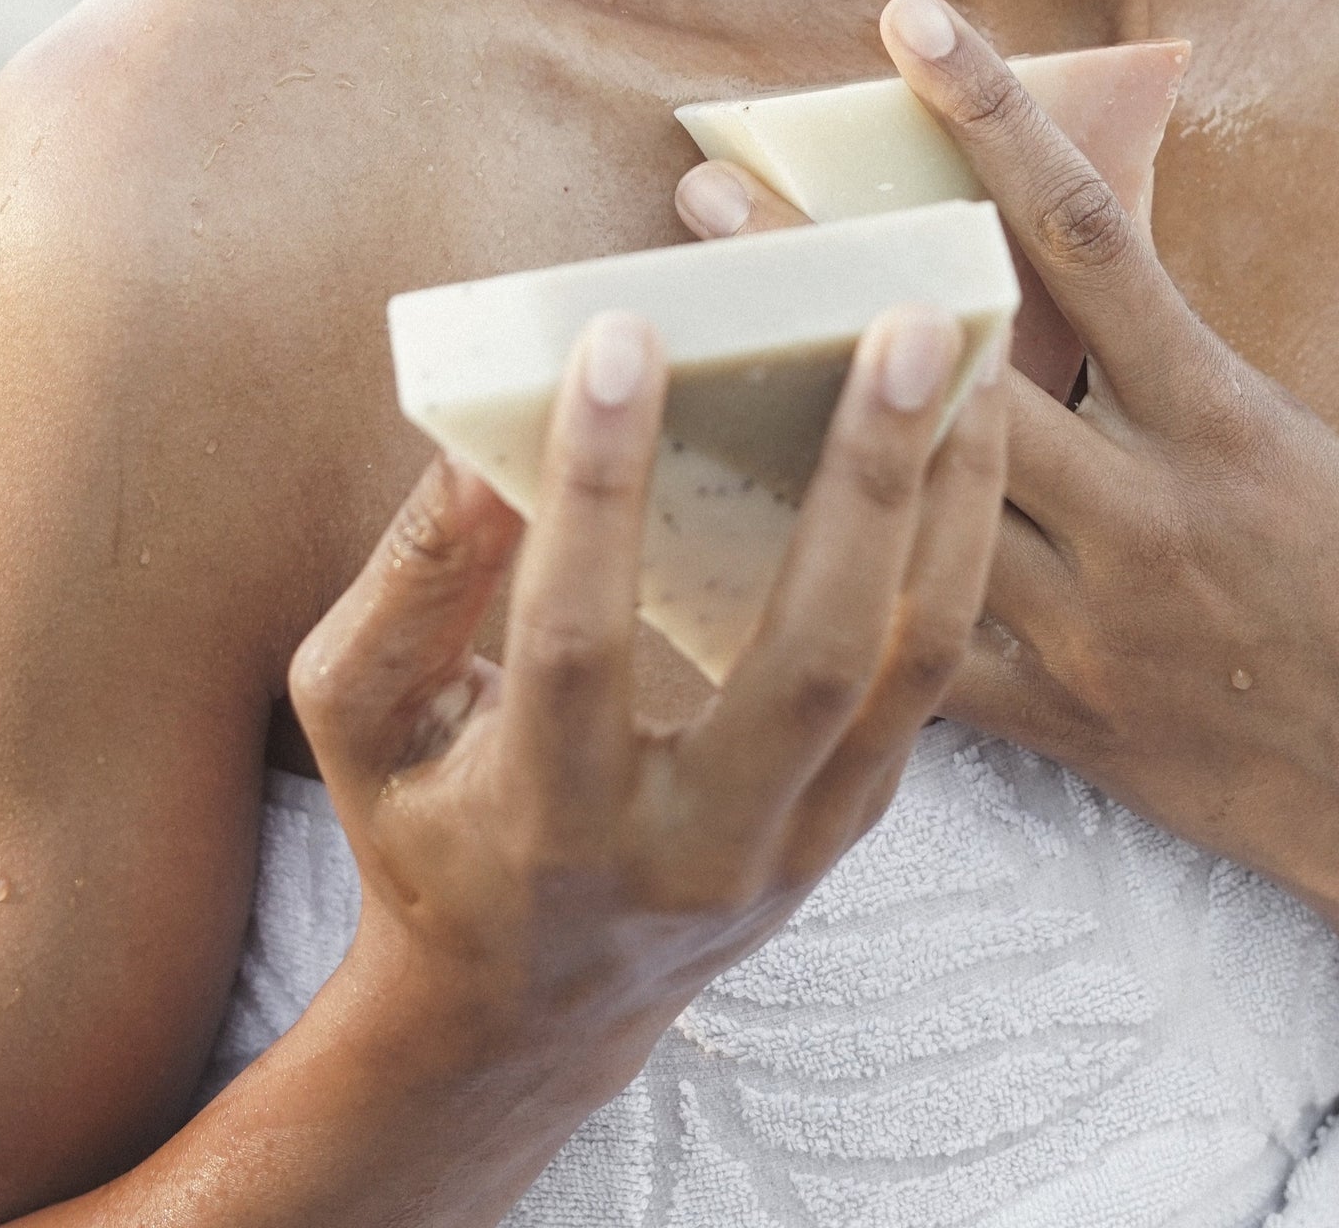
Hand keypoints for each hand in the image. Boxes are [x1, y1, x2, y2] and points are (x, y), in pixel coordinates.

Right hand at [288, 301, 1007, 1089]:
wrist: (528, 1010)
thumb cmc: (428, 833)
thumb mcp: (361, 720)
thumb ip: (410, 580)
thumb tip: (483, 438)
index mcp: (546, 819)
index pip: (577, 640)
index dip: (596, 486)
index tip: (620, 334)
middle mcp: (694, 841)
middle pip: (810, 654)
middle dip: (864, 478)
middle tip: (907, 327)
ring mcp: (798, 839)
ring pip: (911, 664)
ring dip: (953, 500)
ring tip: (976, 358)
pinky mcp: (855, 818)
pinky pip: (932, 676)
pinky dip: (959, 548)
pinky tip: (968, 440)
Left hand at [676, 0, 1338, 977]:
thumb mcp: (1296, 446)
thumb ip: (1170, 363)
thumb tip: (1061, 257)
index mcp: (1221, 419)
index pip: (1089, 234)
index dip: (995, 116)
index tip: (910, 25)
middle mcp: (1147, 512)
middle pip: (958, 366)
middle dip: (829, 274)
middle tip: (706, 197)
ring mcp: (1094, 622)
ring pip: (914, 504)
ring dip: (791, 424)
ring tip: (680, 359)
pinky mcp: (1061, 720)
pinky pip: (917, 657)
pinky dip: (831, 600)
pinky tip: (721, 559)